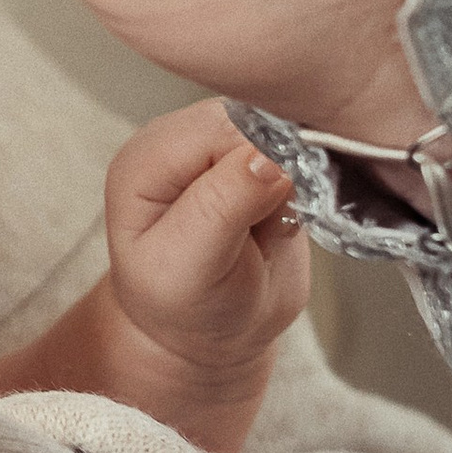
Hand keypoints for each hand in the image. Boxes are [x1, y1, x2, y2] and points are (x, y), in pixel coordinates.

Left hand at [104, 99, 309, 380]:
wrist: (211, 331)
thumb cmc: (185, 305)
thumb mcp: (189, 268)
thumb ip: (220, 209)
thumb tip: (267, 157)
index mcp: (146, 159)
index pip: (218, 130)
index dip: (252, 167)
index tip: (250, 219)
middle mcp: (180, 138)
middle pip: (258, 121)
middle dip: (276, 174)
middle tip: (258, 229)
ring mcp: (221, 143)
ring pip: (287, 134)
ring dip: (294, 184)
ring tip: (265, 227)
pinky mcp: (257, 155)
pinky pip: (304, 152)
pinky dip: (305, 187)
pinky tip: (278, 218)